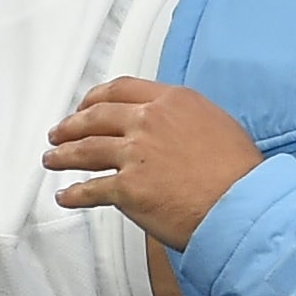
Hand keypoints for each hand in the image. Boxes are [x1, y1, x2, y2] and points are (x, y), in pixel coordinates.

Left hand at [41, 80, 263, 253]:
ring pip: (85, 149)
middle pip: (95, 116)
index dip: (96, 98)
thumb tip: (174, 129)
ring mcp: (135, 154)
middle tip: (59, 132)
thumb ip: (186, 121)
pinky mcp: (128, 189)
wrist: (243, 206)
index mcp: (171, 101)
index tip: (86, 106)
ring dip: (63, 155)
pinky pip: (90, 189)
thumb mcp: (217, 125)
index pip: (121, 89)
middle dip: (71, 124)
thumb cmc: (240, 173)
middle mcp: (149, 121)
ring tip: (52, 159)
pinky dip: (73, 194)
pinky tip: (65, 196)